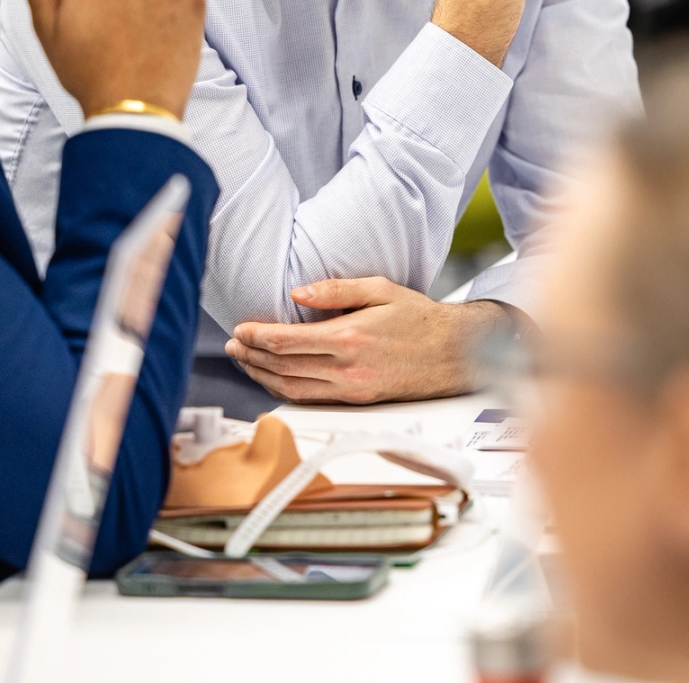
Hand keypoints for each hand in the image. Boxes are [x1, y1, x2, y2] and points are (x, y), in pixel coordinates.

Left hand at [227, 276, 512, 403]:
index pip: (287, 341)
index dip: (256, 336)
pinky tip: (273, 378)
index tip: (240, 329)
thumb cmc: (419, 318)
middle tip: (234, 344)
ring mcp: (350, 389)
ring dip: (261, 375)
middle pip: (282, 365)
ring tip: (245, 361)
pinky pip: (309, 397)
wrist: (453, 353)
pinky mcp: (355, 400)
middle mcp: (346, 368)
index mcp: (348, 338)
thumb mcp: (381, 289)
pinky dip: (283, 389)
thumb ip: (336, 290)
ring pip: (290, 387)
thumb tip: (297, 293)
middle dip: (251, 355)